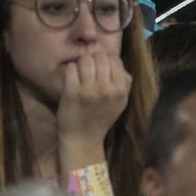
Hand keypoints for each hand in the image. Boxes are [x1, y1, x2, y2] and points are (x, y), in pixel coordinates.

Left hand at [55, 48, 130, 167]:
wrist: (83, 139)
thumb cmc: (101, 118)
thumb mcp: (120, 102)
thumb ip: (125, 83)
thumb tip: (120, 63)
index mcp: (120, 90)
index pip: (115, 59)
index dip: (106, 59)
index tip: (100, 67)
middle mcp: (107, 89)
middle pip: (99, 56)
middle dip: (93, 59)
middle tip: (88, 69)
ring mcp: (89, 90)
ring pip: (85, 60)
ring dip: (81, 64)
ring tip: (80, 73)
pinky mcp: (72, 92)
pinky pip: (71, 68)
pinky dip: (70, 70)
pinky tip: (71, 78)